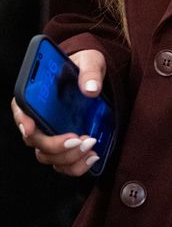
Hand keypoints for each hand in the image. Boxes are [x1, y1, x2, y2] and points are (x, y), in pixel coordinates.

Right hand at [11, 48, 106, 176]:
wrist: (96, 79)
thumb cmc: (85, 67)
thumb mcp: (90, 61)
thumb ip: (89, 71)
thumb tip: (91, 89)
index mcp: (37, 95)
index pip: (20, 109)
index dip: (22, 120)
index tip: (31, 128)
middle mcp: (39, 118)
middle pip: (35, 140)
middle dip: (55, 145)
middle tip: (78, 139)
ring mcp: (51, 134)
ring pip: (48, 156)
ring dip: (68, 157)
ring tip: (89, 145)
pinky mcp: (65, 146)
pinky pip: (63, 165)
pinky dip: (76, 166)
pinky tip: (91, 157)